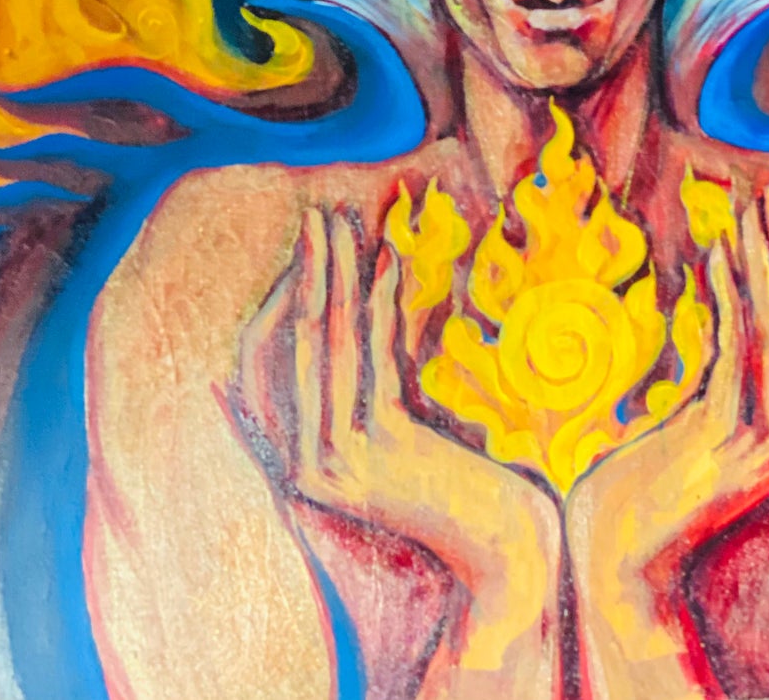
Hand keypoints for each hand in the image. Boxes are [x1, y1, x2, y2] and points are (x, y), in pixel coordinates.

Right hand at [231, 208, 560, 681]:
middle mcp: (302, 462)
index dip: (282, 299)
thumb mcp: (407, 433)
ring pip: (327, 343)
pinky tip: (388, 263)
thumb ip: (375, 390)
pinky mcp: (371, 449)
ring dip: (336, 273)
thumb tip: (369, 312)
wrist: (502, 555)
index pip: (267, 363)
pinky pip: (371, 358)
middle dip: (307, 271)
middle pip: (294, 342)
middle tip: (316, 214)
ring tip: (342, 223)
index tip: (307, 250)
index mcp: (300, 460)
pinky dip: (380, 304)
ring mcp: (331, 459)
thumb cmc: (462, 490)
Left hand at [565, 183, 768, 696]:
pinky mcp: (737, 440)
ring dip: (765, 260)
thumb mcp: (703, 410)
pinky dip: (730, 295)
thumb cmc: (656, 478)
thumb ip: (728, 363)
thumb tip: (728, 287)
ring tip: (747, 209)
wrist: (621, 553)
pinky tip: (715, 257)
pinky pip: (742, 348)